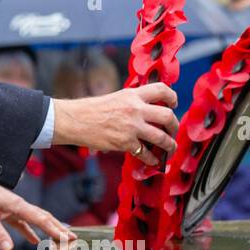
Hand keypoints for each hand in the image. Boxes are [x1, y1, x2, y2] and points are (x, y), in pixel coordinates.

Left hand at [0, 173, 76, 249]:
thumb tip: (9, 249)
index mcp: (17, 204)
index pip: (41, 219)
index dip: (55, 230)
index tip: (68, 239)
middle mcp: (18, 205)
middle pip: (44, 217)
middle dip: (59, 228)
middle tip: (74, 239)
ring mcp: (13, 208)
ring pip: (36, 220)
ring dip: (48, 229)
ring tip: (61, 239)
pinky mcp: (5, 211)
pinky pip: (23, 223)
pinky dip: (31, 232)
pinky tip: (35, 242)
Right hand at [50, 82, 177, 167]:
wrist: (75, 120)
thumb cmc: (90, 110)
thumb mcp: (115, 97)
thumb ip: (132, 102)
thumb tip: (146, 111)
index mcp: (132, 95)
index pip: (162, 90)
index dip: (172, 97)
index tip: (174, 104)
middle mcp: (136, 109)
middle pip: (167, 116)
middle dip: (174, 126)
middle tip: (173, 131)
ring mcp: (132, 127)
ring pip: (162, 137)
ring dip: (169, 145)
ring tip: (170, 148)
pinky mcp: (126, 142)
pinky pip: (146, 153)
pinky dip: (152, 159)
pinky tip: (152, 160)